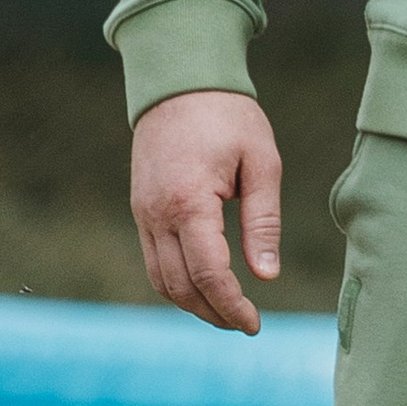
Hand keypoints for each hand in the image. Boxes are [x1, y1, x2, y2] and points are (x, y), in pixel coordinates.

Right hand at [130, 90, 283, 332]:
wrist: (178, 81)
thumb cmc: (228, 116)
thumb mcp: (261, 162)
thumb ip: (263, 221)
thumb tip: (266, 276)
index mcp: (189, 202)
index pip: (208, 273)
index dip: (232, 306)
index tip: (255, 324)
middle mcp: (157, 214)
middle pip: (180, 286)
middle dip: (213, 313)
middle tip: (246, 324)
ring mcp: (143, 213)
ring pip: (160, 280)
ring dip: (192, 304)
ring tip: (227, 312)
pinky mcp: (140, 210)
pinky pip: (153, 260)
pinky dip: (176, 283)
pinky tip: (204, 287)